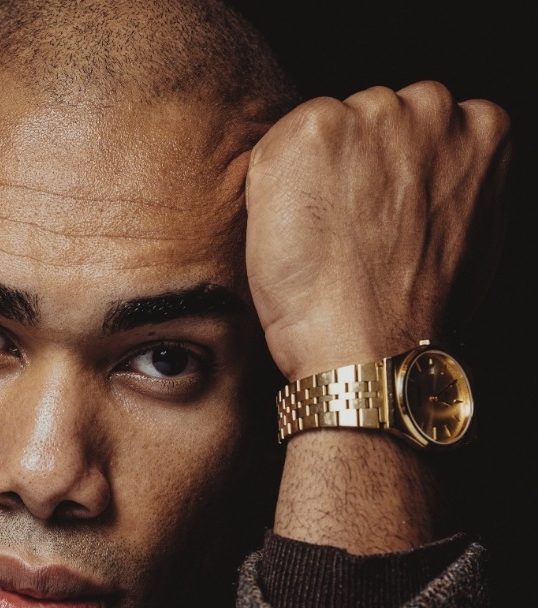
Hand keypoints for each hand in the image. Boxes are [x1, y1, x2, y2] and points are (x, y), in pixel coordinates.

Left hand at [245, 81, 510, 379]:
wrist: (366, 348)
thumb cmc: (414, 311)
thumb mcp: (470, 240)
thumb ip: (455, 188)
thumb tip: (434, 182)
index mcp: (483, 128)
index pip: (421, 124)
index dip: (392, 175)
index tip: (383, 218)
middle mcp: (433, 107)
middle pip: (376, 115)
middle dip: (358, 164)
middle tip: (351, 232)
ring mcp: (373, 114)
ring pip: (330, 126)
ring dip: (317, 172)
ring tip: (326, 238)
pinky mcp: (315, 131)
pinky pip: (281, 145)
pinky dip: (275, 186)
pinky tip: (295, 233)